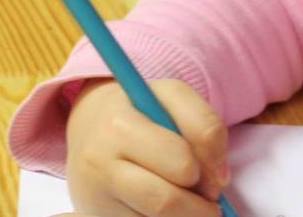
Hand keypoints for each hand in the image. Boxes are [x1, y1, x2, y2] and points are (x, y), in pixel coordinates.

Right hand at [66, 80, 230, 216]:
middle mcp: (99, 163)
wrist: (86, 132)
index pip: (182, 162)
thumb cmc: (136, 114)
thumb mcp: (169, 97)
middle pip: (168, 202)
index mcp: (118, 126)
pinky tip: (157, 209)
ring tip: (183, 202)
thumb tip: (217, 180)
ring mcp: (94, 197)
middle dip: (199, 205)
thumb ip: (205, 125)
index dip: (210, 169)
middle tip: (202, 195)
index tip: (210, 171)